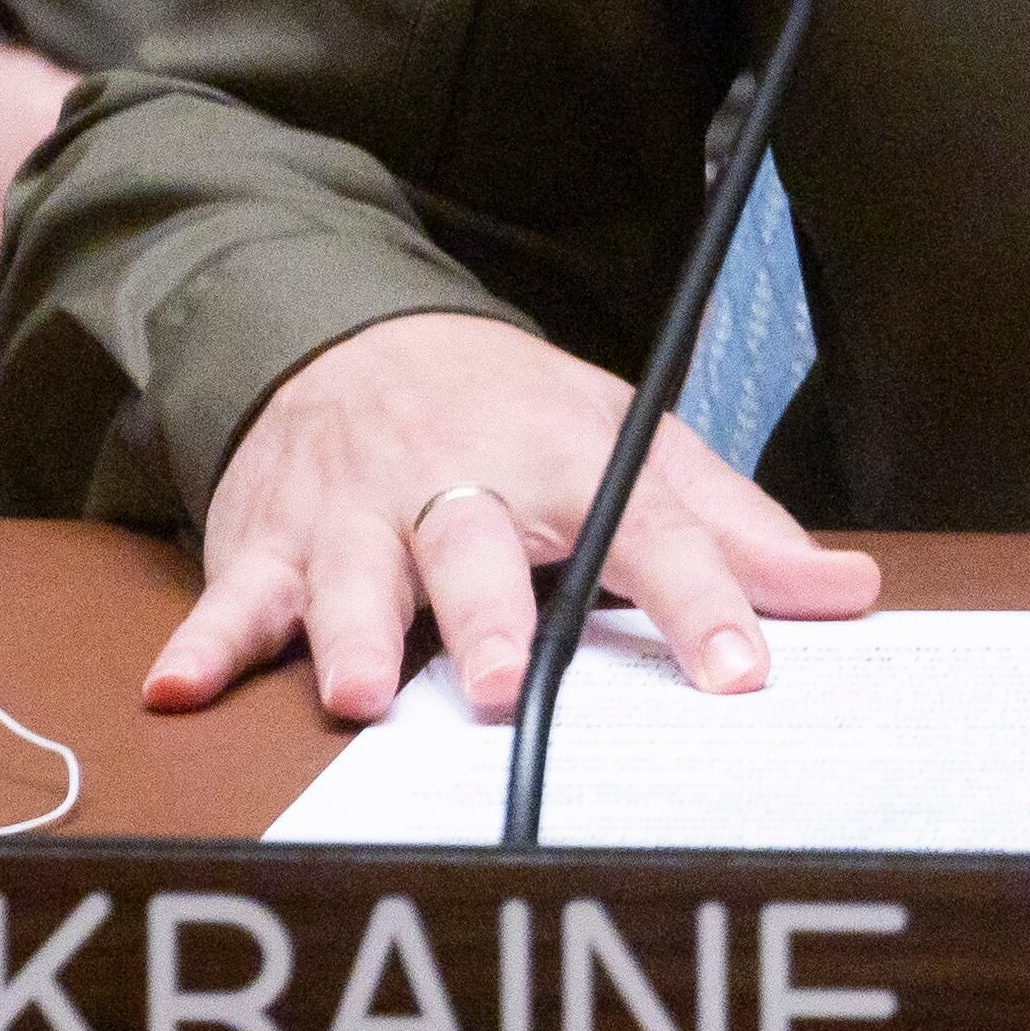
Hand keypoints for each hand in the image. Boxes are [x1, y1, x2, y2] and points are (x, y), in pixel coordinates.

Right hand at [147, 310, 879, 721]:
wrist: (355, 336)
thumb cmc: (513, 413)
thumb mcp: (631, 441)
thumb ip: (734, 528)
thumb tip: (850, 590)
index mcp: (562, 463)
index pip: (645, 532)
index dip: (701, 601)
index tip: (743, 670)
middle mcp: (457, 486)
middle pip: (477, 551)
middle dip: (488, 616)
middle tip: (502, 685)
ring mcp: (357, 516)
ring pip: (357, 576)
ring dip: (355, 633)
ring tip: (358, 694)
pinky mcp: (272, 544)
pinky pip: (233, 595)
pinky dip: (206, 641)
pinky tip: (179, 688)